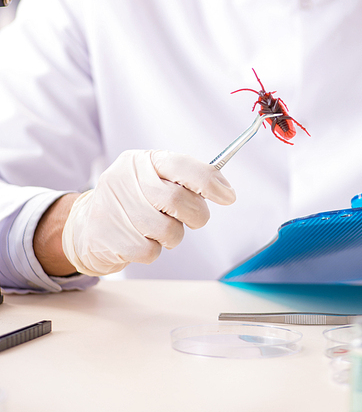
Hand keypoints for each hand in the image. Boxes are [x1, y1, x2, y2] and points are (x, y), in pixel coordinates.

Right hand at [62, 150, 235, 276]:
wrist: (83, 226)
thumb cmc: (132, 203)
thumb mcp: (153, 181)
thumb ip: (184, 182)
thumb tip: (223, 189)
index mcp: (142, 161)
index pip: (181, 165)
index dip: (209, 181)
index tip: (228, 196)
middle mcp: (124, 178)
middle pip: (177, 199)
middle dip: (195, 215)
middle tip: (194, 220)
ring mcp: (112, 206)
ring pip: (167, 229)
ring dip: (173, 236)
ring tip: (159, 230)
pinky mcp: (106, 236)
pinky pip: (149, 250)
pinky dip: (153, 250)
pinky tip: (140, 241)